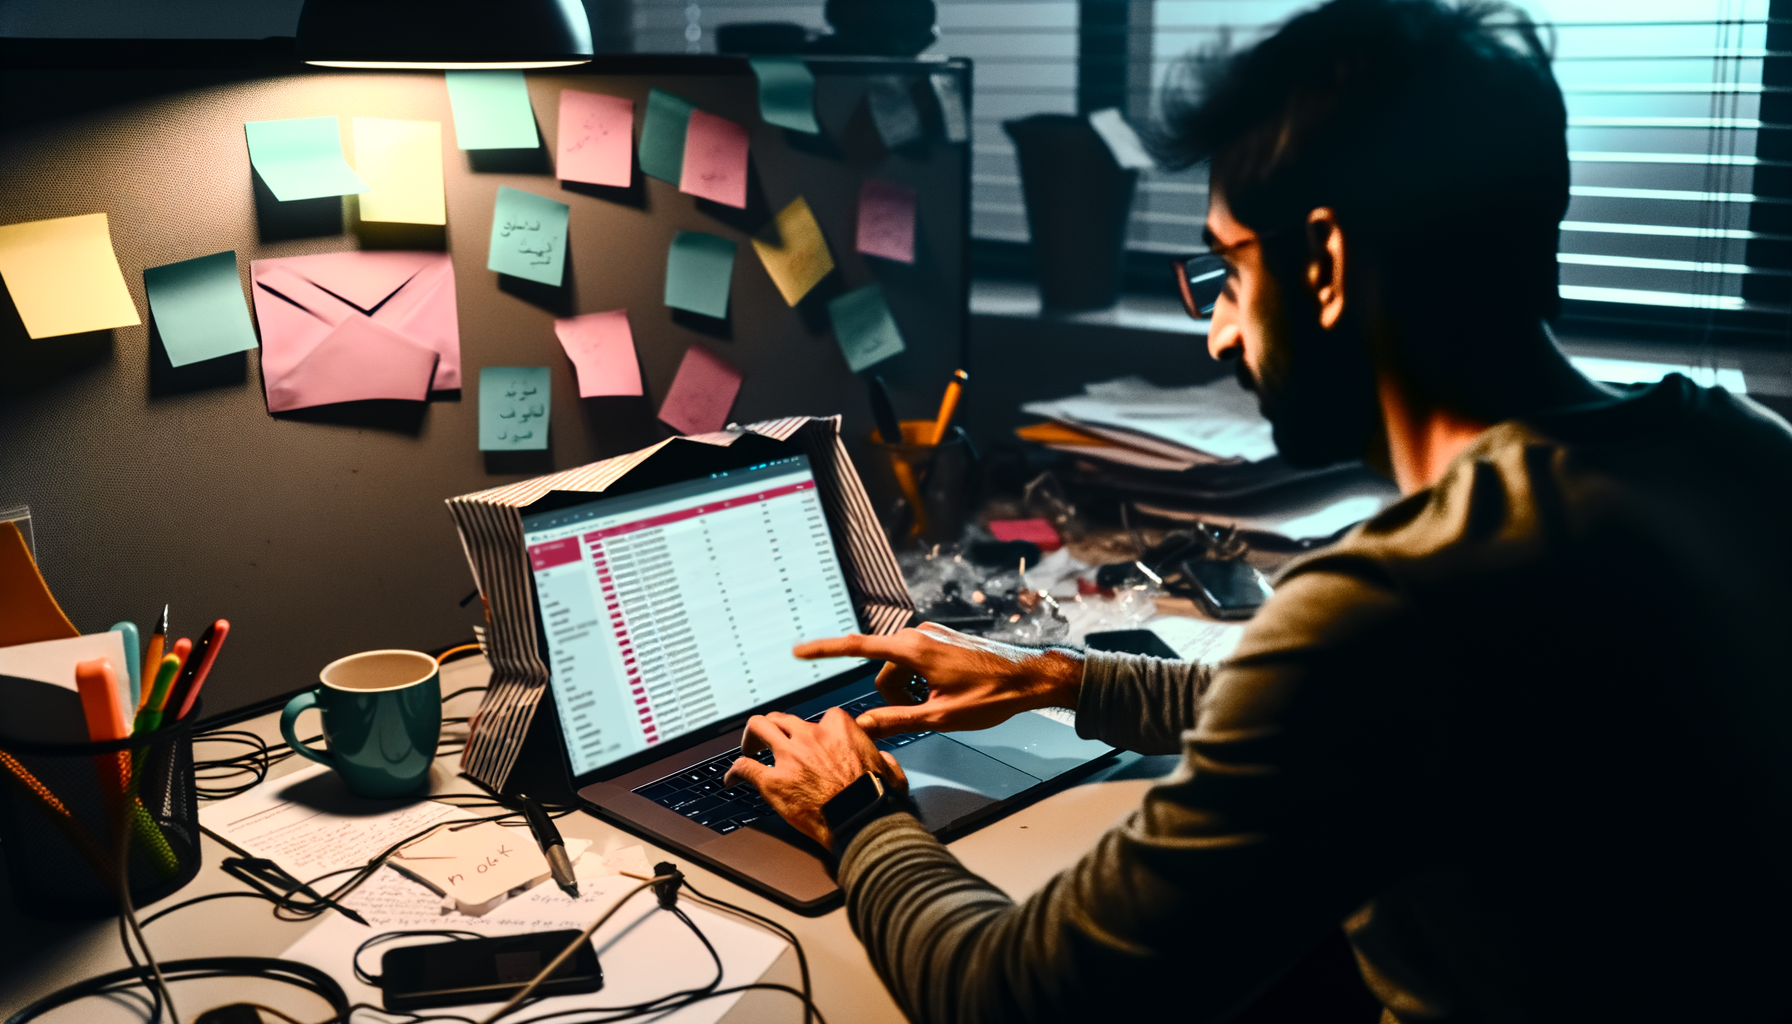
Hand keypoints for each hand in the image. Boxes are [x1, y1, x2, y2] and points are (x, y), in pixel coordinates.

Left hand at [722, 708, 907, 848]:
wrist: (862, 822)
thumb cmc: (875, 799)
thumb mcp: (889, 769)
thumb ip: (881, 758)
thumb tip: (882, 760)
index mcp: (839, 728)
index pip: (822, 717)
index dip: (815, 730)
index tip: (814, 740)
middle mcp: (810, 736)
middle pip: (783, 718)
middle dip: (776, 727)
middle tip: (771, 739)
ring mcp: (788, 756)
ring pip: (759, 728)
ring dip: (752, 737)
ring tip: (749, 747)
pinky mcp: (772, 781)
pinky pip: (745, 767)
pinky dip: (735, 771)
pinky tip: (732, 777)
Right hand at [792, 623, 1084, 739]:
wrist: (1030, 678)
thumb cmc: (991, 697)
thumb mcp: (941, 717)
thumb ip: (895, 721)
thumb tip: (859, 727)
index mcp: (912, 649)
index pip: (856, 648)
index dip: (824, 650)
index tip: (797, 651)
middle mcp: (917, 635)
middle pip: (882, 671)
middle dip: (893, 697)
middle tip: (926, 714)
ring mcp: (930, 636)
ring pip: (898, 671)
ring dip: (909, 692)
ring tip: (941, 705)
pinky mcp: (940, 641)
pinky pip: (914, 665)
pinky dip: (921, 683)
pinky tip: (947, 695)